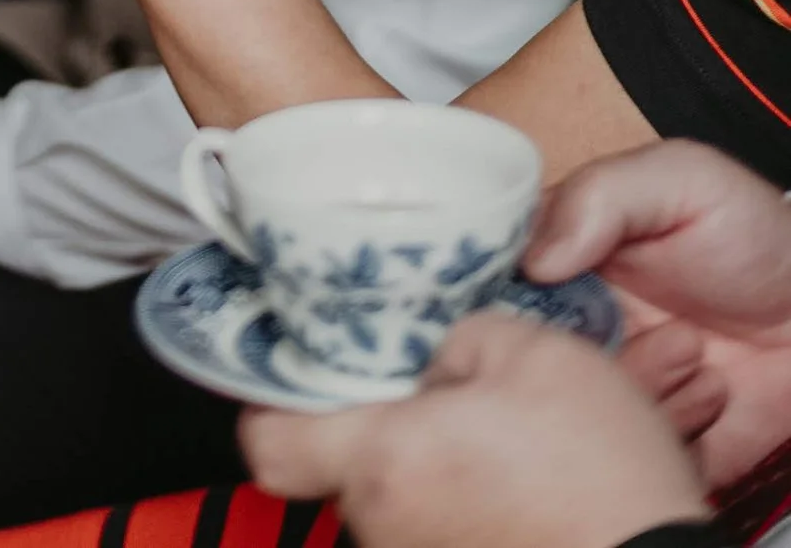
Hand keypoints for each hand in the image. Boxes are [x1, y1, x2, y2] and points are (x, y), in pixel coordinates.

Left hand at [241, 311, 706, 547]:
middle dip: (381, 417)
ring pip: (397, 493)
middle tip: (431, 379)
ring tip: (493, 424)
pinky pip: (440, 525)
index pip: (267, 443)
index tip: (295, 368)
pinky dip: (465, 494)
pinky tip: (515, 470)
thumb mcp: (528, 350)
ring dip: (431, 457)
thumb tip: (429, 363)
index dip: (271, 403)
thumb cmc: (598, 471)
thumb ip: (450, 340)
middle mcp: (386, 524)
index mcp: (383, 460)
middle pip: (342, 460)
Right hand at [530, 140, 790, 488]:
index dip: (502, 297)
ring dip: (646, 389)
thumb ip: (601, 196)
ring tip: (697, 353)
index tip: (539, 298)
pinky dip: (675, 436)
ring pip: (585, 417)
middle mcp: (578, 327)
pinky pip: (636, 461)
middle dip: (582, 358)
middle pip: (530, 361)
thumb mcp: (680, 179)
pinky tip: (713, 393)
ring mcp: (617, 386)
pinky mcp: (658, 440)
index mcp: (563, 260)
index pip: (496, 282)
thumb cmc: (753, 234)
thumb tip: (534, 258)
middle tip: (647, 332)